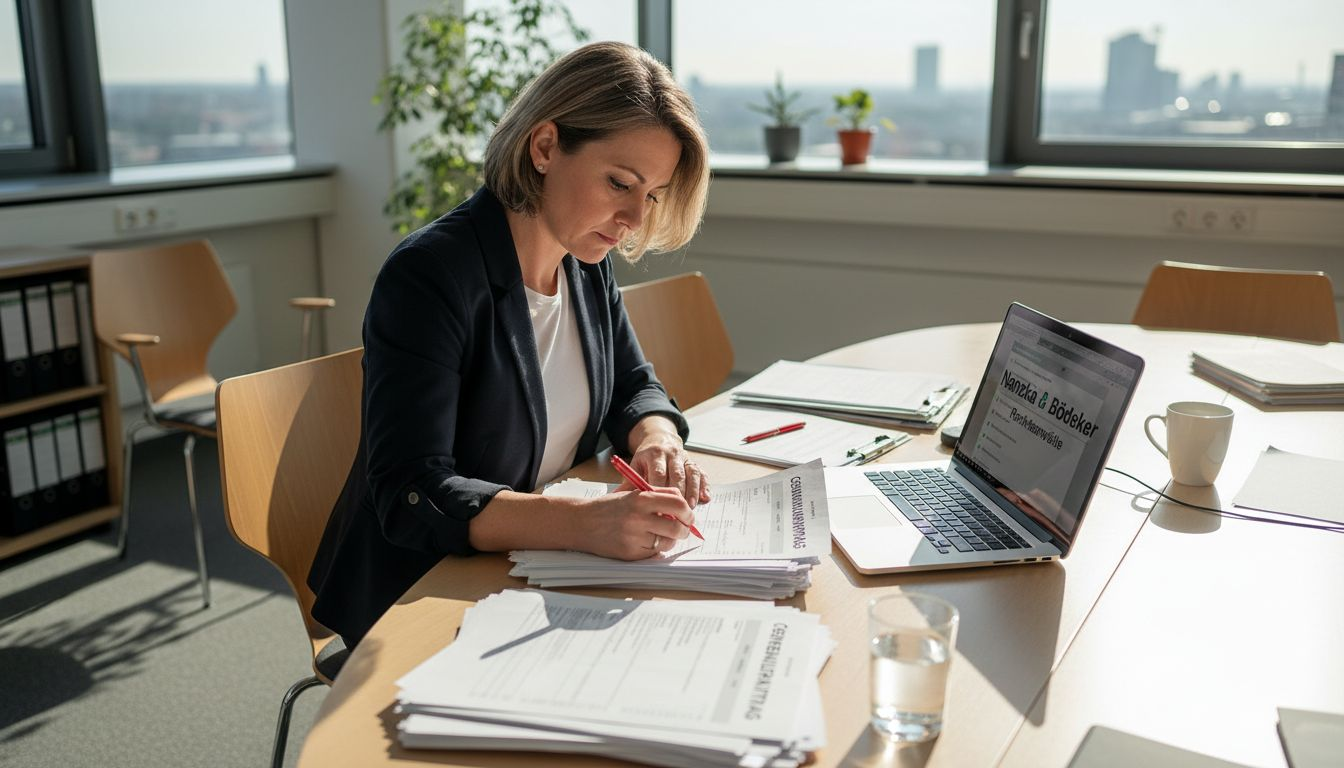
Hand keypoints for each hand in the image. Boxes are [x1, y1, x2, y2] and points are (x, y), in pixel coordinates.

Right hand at [578, 488, 693, 560]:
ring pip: (667, 543)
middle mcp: (639, 517)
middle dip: (684, 530)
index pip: (678, 504)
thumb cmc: (609, 507)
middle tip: (682, 530)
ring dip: (669, 540)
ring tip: (661, 535)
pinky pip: (654, 553)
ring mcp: (634, 537)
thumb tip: (684, 505)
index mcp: (641, 498)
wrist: (582, 522)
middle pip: (677, 528)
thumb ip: (657, 495)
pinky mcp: (630, 553)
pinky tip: (645, 541)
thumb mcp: (633, 493)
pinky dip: (655, 548)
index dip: (688, 512)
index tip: (688, 516)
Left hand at [628, 425, 711, 507]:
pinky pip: (702, 474)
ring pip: (691, 474)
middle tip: (677, 512)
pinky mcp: (694, 462)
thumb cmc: (646, 459)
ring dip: (692, 492)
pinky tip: (705, 498)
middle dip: (679, 493)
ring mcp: (685, 458)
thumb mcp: (635, 466)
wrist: (659, 439)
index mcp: (654, 454)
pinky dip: (705, 486)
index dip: (660, 490)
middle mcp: (671, 454)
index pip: (658, 472)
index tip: (658, 507)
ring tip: (691, 508)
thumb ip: (629, 482)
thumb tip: (616, 499)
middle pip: (677, 474)